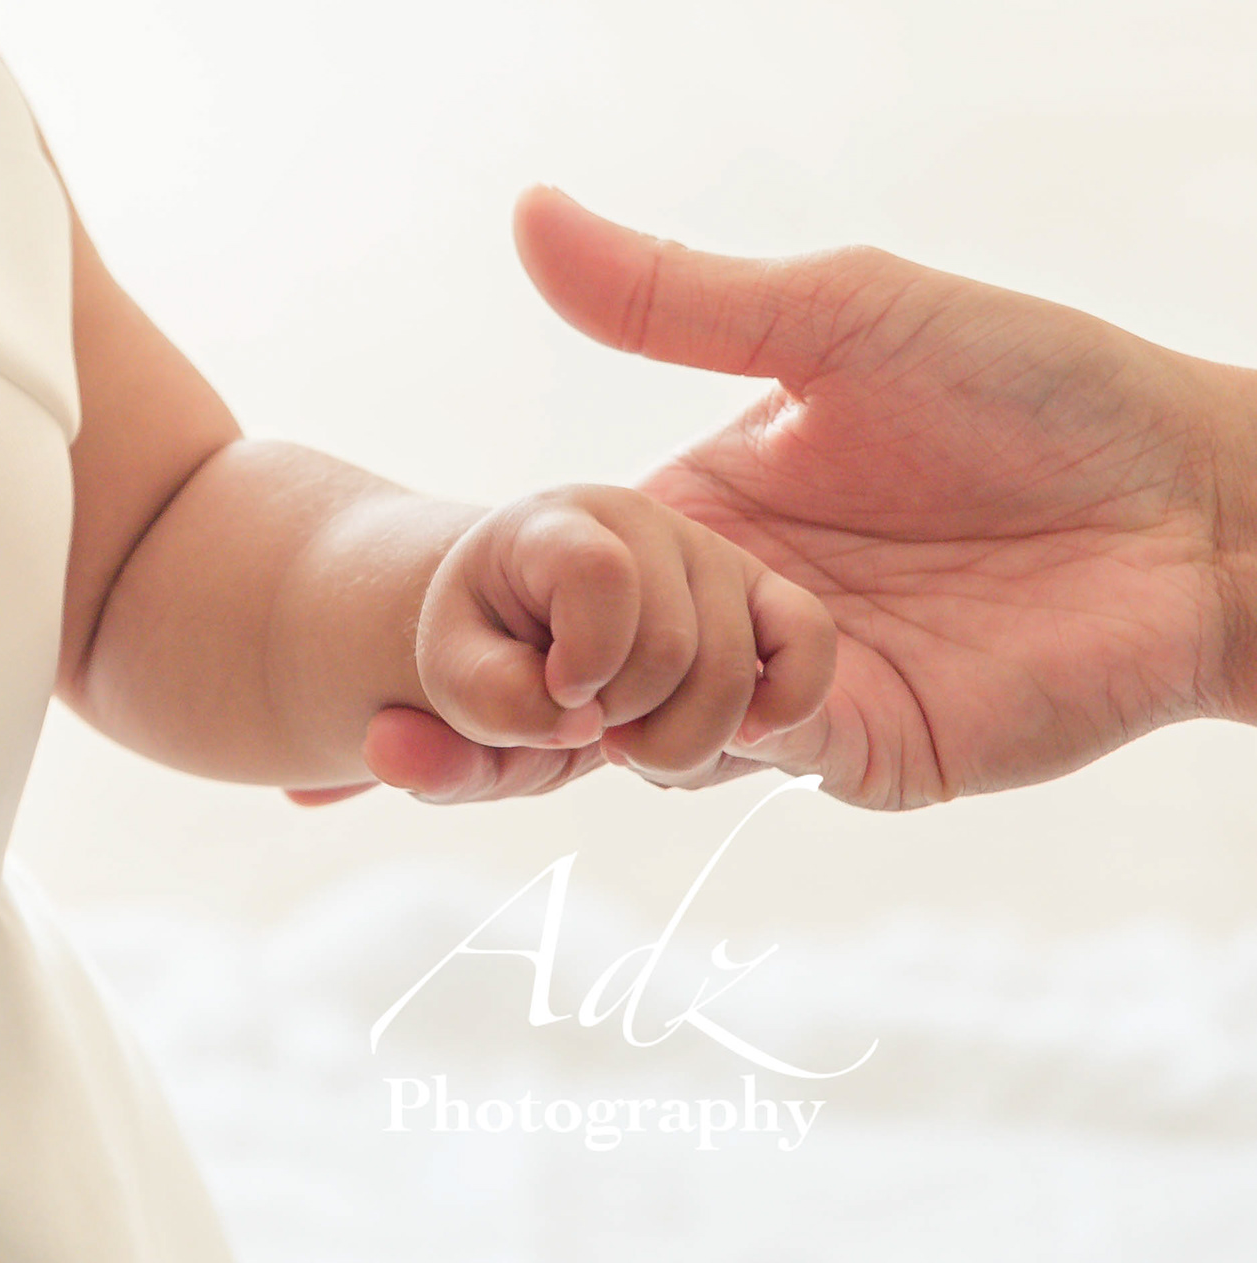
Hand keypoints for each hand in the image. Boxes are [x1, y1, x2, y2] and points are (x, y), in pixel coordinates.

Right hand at [349, 186, 1256, 809]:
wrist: (1207, 498)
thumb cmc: (1041, 385)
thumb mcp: (839, 313)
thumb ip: (672, 293)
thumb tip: (526, 213)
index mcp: (698, 512)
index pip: (547, 573)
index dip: (465, 603)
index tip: (377, 627)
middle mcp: (728, 612)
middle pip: (568, 682)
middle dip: (482, 708)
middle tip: (397, 722)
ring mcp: (797, 690)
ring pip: (641, 738)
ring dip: (585, 727)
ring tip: (526, 712)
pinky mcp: (878, 750)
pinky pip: (761, 752)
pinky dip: (712, 729)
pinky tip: (695, 690)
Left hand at [416, 483, 837, 778]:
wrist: (530, 626)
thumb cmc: (492, 651)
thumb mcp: (455, 685)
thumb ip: (474, 713)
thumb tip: (557, 724)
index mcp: (554, 525)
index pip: (598, 572)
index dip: (585, 657)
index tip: (558, 689)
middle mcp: (642, 522)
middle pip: (669, 648)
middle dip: (624, 719)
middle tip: (587, 723)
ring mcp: (712, 555)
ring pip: (732, 672)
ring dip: (680, 740)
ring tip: (629, 736)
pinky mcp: (766, 594)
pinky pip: (808, 645)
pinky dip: (782, 708)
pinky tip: (737, 740)